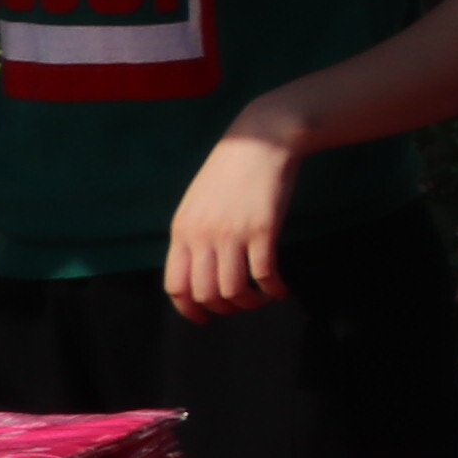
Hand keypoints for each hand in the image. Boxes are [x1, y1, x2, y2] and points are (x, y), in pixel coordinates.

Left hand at [164, 118, 298, 318]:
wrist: (261, 139)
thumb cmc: (232, 170)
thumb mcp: (199, 202)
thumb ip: (194, 234)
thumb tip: (198, 270)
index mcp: (182, 230)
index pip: (175, 285)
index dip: (189, 310)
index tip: (205, 318)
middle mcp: (202, 235)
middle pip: (205, 293)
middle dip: (225, 308)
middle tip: (242, 305)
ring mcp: (232, 233)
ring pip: (234, 290)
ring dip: (250, 303)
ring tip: (263, 298)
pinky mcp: (262, 229)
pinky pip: (264, 274)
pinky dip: (274, 289)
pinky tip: (282, 289)